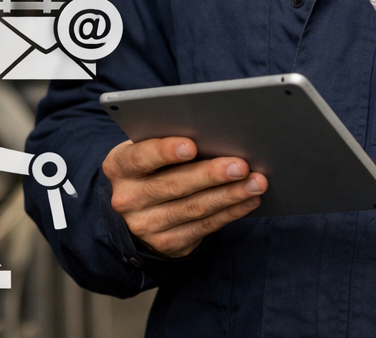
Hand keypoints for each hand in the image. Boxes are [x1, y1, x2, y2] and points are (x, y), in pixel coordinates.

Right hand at [103, 137, 267, 257]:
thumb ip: (169, 139)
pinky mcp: (167, 244)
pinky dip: (230, 212)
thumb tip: (216, 131)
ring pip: (193, 209)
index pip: (140, 157)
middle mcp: (127, 199)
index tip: (192, 146)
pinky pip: (203, 228)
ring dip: (229, 195)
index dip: (165, 151)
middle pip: (174, 185)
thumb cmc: (152, 163)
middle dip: (211, 175)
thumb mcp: (147, 147)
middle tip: (242, 165)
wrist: (135, 205)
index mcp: (119, 166)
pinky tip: (249, 200)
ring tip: (256, 182)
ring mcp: (146, 226)